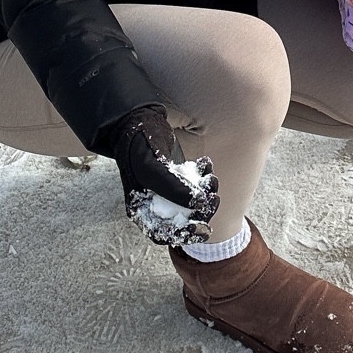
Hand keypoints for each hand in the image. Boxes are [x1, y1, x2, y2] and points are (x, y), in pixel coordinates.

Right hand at [98, 104, 219, 242]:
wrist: (138, 117)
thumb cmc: (139, 142)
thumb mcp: (152, 166)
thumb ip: (172, 188)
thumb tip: (198, 205)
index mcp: (139, 208)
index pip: (162, 234)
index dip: (183, 235)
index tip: (202, 227)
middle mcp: (152, 203)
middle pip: (180, 221)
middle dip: (200, 212)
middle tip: (213, 198)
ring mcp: (164, 191)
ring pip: (191, 204)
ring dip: (206, 193)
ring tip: (211, 177)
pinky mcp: (175, 178)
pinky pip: (193, 187)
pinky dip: (203, 179)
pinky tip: (205, 164)